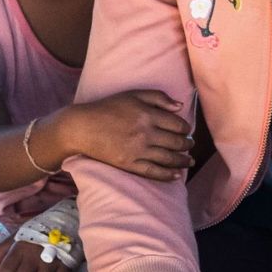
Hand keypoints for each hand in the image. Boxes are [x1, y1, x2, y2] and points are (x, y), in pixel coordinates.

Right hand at [57, 91, 192, 180]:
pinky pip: (154, 172)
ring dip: (183, 161)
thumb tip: (180, 107)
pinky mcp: (129, 164)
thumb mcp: (133, 95)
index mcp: (148, 115)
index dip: (186, 129)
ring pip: (169, 158)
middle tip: (190, 145)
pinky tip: (177, 175)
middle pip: (177, 143)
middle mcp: (146, 134)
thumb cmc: (108, 108)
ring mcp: (138, 151)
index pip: (178, 125)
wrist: (82, 127)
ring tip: (188, 161)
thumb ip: (158, 98)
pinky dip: (168, 175)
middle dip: (187, 145)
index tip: (186, 131)